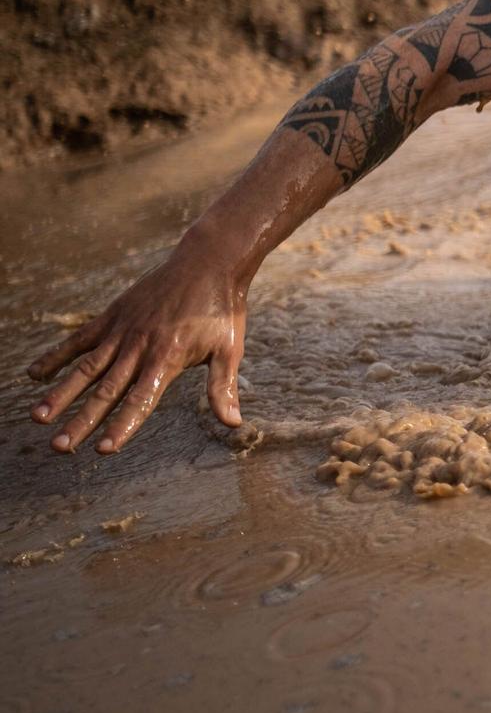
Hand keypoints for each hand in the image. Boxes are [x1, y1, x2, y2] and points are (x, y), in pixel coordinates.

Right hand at [27, 246, 246, 453]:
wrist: (209, 263)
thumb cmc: (222, 310)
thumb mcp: (230, 349)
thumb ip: (223, 388)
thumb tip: (233, 424)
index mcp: (168, 358)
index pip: (140, 400)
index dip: (122, 426)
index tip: (102, 450)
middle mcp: (139, 347)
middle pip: (105, 391)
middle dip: (81, 420)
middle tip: (59, 446)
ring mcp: (122, 330)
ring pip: (86, 368)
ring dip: (61, 394)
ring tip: (38, 417)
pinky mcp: (112, 315)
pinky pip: (79, 339)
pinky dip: (57, 356)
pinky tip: (34, 375)